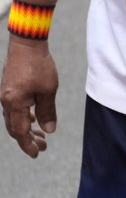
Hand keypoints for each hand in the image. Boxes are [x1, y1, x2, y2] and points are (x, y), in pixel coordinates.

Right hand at [1, 38, 58, 157]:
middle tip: (43, 147)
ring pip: (13, 119)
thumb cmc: (39, 65)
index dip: (28, 145)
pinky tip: (33, 118)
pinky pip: (13, 109)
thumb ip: (47, 111)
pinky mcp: (8, 89)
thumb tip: (49, 130)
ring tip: (40, 135)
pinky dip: (23, 117)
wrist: (26, 44)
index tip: (37, 153)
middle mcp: (6, 102)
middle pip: (14, 128)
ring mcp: (5, 95)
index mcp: (14, 104)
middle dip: (27, 140)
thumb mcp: (48, 90)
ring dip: (25, 129)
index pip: (20, 132)